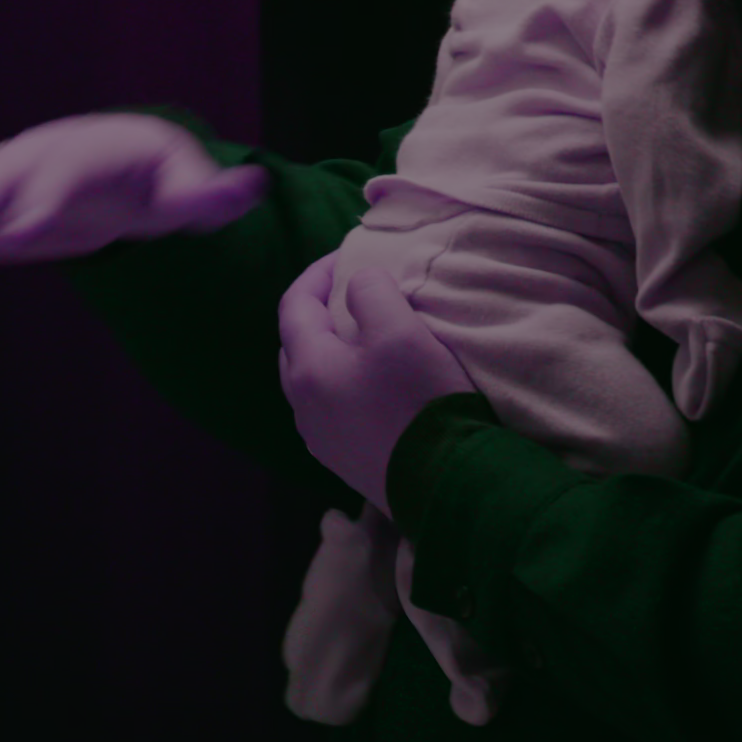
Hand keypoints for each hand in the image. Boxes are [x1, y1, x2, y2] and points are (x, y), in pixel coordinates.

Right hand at [0, 113, 267, 264]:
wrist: (115, 163)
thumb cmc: (157, 180)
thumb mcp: (187, 190)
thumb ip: (210, 198)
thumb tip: (248, 191)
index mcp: (86, 154)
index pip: (59, 178)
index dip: (40, 206)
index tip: (17, 239)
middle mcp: (35, 155)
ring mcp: (3, 173)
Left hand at [278, 249, 476, 511]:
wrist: (447, 484)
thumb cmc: (419, 400)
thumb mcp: (398, 329)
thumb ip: (370, 293)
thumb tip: (358, 286)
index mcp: (307, 369)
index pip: (294, 305)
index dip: (318, 273)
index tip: (347, 257)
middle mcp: (302, 406)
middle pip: (298, 344)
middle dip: (321, 313)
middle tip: (355, 295)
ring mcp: (321, 439)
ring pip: (316, 379)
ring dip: (336, 352)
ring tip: (370, 338)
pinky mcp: (345, 461)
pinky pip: (335, 410)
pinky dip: (348, 385)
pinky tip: (378, 386)